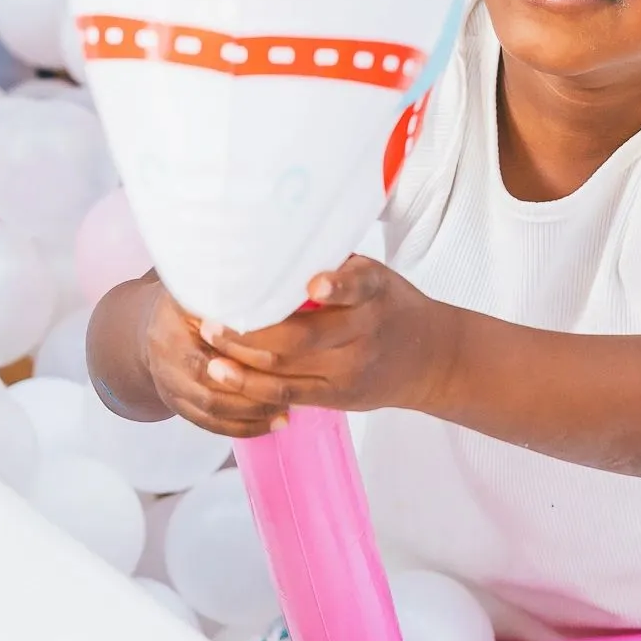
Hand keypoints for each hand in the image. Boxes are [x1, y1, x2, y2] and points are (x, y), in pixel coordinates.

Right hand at [140, 284, 292, 438]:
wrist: (150, 328)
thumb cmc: (186, 304)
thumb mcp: (198, 290)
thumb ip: (226, 294)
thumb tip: (271, 286)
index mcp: (171, 333)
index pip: (205, 359)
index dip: (241, 361)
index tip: (278, 358)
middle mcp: (166, 365)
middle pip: (210, 392)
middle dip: (253, 393)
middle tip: (289, 388)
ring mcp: (171, 390)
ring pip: (213, 413)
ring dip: (253, 414)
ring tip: (286, 408)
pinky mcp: (181, 408)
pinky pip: (212, 425)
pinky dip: (245, 428)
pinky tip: (274, 423)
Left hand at [201, 257, 457, 419]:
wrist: (432, 358)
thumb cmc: (390, 305)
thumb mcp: (375, 277)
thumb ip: (333, 267)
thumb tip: (268, 242)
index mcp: (374, 292)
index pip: (356, 285)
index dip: (335, 285)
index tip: (314, 283)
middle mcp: (364, 332)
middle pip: (301, 338)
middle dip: (250, 333)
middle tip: (209, 322)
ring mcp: (350, 370)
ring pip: (287, 372)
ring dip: (242, 366)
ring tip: (208, 355)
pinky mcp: (339, 398)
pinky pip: (289, 396)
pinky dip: (254, 389)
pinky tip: (227, 378)